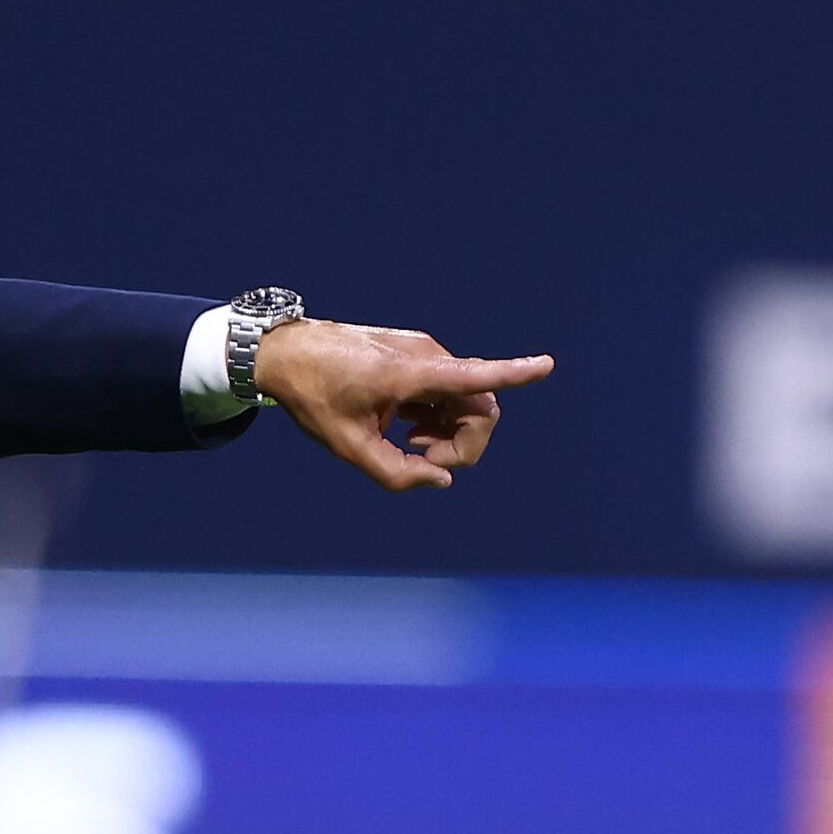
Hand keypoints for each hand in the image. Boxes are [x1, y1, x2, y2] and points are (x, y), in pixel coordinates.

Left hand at [254, 319, 554, 491]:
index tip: (546, 364)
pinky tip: (408, 427)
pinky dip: (438, 416)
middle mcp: (427, 357)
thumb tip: (442, 480)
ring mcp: (424, 354)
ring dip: (450, 432)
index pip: (474, 374)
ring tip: (410, 443)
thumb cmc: (314, 396)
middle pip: (479, 406)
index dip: (515, 372)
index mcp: (410, 374)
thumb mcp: (347, 446)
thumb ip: (395, 473)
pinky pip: (448, 391)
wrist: (286, 353)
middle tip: (423, 459)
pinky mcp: (418, 357)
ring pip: (466, 401)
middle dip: (465, 443)